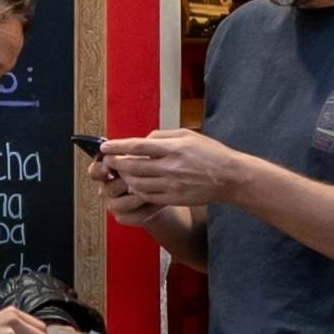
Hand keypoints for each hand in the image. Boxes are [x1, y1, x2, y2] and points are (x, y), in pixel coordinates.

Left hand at [93, 129, 243, 216]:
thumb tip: (142, 141)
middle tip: (108, 160)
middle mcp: (170, 167)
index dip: (117, 147)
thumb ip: (162, 136)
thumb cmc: (210, 153)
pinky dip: (137, 190)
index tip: (105, 147)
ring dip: (125, 177)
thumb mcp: (188, 135)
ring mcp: (171, 185)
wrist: (229, 177)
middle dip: (116, 163)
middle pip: (132, 167)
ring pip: (137, 183)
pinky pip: (148, 196)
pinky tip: (135, 184)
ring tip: (121, 172)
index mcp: (173, 148)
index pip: (136, 147)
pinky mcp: (174, 198)